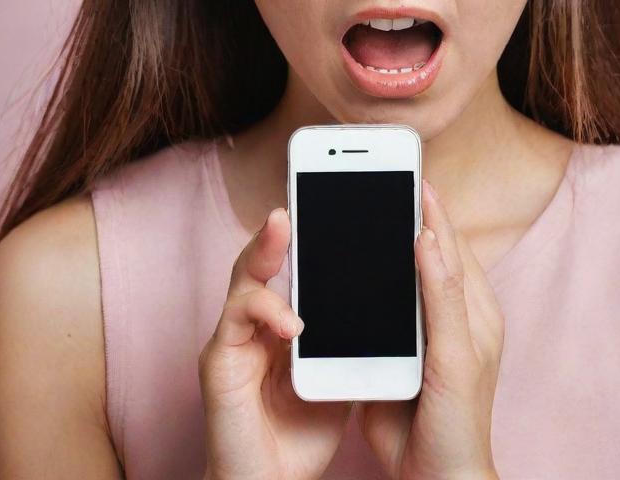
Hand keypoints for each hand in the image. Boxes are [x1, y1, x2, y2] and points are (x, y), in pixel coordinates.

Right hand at [199, 207, 352, 479]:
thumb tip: (401, 285)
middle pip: (267, 253)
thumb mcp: (345, 368)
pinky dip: (264, 311)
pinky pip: (235, 317)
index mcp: (288, 313)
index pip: (300, 257)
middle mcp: (258, 317)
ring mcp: (235, 336)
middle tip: (306, 188)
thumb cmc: (306, 432)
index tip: (342, 195)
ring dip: (263, 245)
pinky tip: (292, 322)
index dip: (318, 224)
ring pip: (242, 272)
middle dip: (285, 218)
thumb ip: (359, 326)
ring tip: (283, 221)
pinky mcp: (218, 360)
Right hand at [355, 179, 504, 479]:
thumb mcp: (454, 355)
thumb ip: (442, 295)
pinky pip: (375, 305)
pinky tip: (343, 272)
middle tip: (377, 181)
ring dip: (378, 249)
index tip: (411, 174)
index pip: (450, 243)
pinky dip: (362, 284)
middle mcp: (446, 312)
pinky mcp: (390, 349)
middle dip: (401, 218)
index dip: (431, 208)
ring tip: (355, 212)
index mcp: (472, 307)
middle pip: (421, 253)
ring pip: (395, 276)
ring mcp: (417, 329)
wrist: (434, 478)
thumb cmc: (460, 421)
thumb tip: (428, 236)